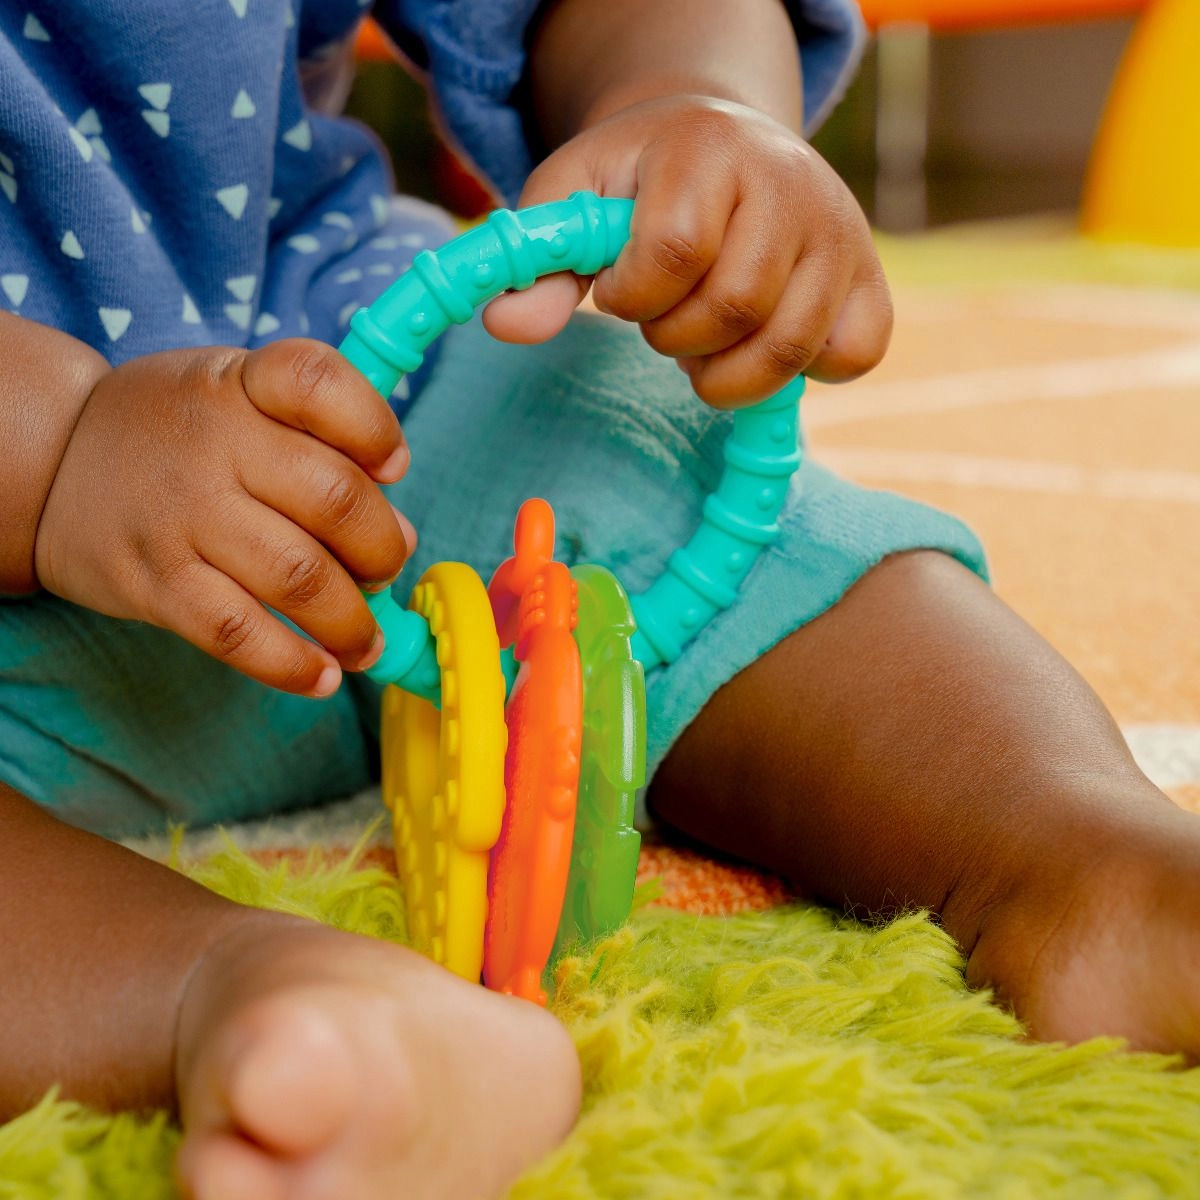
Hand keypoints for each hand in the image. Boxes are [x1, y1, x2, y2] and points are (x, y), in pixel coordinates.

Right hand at [34, 341, 413, 696]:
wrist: (54, 463)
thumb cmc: (179, 433)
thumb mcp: (238, 393)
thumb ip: (320, 440)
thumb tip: (399, 533)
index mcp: (243, 383)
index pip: (320, 383)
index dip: (375, 428)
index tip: (394, 467)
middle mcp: (213, 443)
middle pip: (334, 498)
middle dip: (383, 550)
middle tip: (384, 570)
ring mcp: (182, 516)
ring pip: (300, 577)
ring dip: (352, 621)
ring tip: (365, 639)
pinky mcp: (155, 583)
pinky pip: (238, 634)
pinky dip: (292, 664)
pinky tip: (321, 675)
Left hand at [484, 95, 891, 405]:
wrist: (720, 144)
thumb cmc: (638, 181)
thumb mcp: (575, 198)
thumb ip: (538, 262)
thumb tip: (505, 327)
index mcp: (708, 149)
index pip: (675, 249)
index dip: (637, 296)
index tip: (623, 292)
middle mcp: (789, 182)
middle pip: (733, 306)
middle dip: (677, 336)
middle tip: (666, 316)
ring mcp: (840, 233)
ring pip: (791, 346)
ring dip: (729, 370)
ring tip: (706, 339)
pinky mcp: (870, 279)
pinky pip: (852, 355)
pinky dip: (803, 370)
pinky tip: (765, 341)